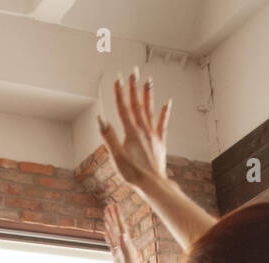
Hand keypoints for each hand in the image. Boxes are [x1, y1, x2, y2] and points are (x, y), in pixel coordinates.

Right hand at [97, 72, 169, 192]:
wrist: (153, 184)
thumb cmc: (134, 173)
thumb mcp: (117, 156)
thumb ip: (109, 137)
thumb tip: (101, 119)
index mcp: (132, 132)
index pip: (124, 108)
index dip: (120, 92)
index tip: (118, 78)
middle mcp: (144, 130)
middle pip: (137, 104)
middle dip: (134, 87)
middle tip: (134, 71)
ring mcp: (153, 134)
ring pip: (150, 110)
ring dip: (148, 94)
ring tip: (148, 80)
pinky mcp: (160, 141)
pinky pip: (162, 123)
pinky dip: (164, 112)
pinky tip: (167, 102)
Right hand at [102, 203, 147, 262]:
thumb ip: (126, 249)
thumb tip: (123, 234)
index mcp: (127, 246)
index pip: (120, 228)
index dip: (116, 217)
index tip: (113, 206)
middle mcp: (125, 247)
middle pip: (118, 229)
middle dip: (113, 217)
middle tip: (109, 206)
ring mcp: (121, 252)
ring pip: (114, 235)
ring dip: (111, 225)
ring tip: (106, 215)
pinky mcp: (118, 259)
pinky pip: (112, 244)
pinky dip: (109, 237)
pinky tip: (106, 233)